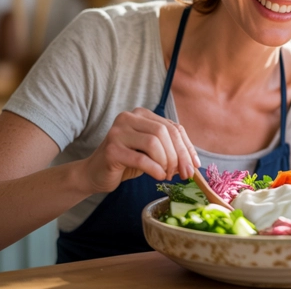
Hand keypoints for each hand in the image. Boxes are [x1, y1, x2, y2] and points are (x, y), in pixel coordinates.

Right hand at [82, 108, 200, 192]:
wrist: (95, 173)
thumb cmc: (127, 161)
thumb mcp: (151, 152)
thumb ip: (170, 149)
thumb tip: (193, 163)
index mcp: (141, 114)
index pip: (173, 127)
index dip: (187, 147)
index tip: (195, 165)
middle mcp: (128, 118)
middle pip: (164, 132)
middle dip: (179, 155)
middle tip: (184, 174)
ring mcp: (118, 132)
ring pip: (154, 142)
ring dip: (166, 162)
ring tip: (167, 175)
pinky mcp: (111, 149)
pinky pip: (141, 158)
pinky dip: (155, 169)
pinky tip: (159, 176)